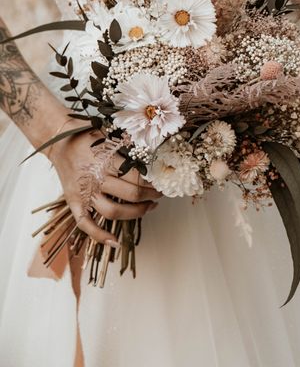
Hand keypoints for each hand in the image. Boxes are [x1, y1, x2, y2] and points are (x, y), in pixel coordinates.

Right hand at [48, 121, 161, 246]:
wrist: (58, 139)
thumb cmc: (87, 136)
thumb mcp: (111, 136)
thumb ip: (129, 148)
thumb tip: (155, 158)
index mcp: (107, 160)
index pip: (138, 177)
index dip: (154, 183)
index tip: (162, 183)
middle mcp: (96, 178)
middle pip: (131, 194)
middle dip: (151, 196)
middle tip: (159, 194)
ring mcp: (84, 193)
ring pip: (113, 211)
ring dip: (136, 213)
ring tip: (149, 208)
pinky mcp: (74, 202)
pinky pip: (86, 224)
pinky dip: (99, 236)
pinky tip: (115, 242)